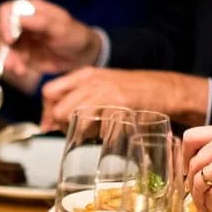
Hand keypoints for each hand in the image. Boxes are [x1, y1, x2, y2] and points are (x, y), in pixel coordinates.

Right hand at [0, 0, 100, 76]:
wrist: (82, 55)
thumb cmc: (74, 36)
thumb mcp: (61, 28)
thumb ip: (41, 23)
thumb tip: (19, 19)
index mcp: (31, 9)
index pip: (8, 11)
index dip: (4, 24)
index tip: (9, 40)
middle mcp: (22, 22)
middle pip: (2, 31)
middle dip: (4, 47)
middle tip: (10, 61)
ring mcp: (22, 39)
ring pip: (5, 48)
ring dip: (9, 60)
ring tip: (19, 70)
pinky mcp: (23, 54)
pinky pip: (13, 60)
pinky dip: (15, 66)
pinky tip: (22, 71)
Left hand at [39, 68, 208, 131]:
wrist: (164, 89)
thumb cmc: (130, 91)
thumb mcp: (99, 86)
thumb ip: (74, 99)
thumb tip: (46, 125)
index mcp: (84, 75)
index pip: (49, 92)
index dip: (47, 112)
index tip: (51, 125)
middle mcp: (92, 82)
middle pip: (59, 110)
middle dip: (63, 126)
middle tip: (76, 131)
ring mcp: (106, 92)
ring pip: (75, 119)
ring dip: (80, 132)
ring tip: (93, 133)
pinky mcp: (121, 105)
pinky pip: (99, 127)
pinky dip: (101, 135)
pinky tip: (109, 133)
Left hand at [182, 124, 211, 211]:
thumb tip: (206, 163)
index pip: (191, 137)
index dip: (184, 155)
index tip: (187, 167)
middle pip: (192, 165)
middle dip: (191, 182)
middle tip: (195, 192)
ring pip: (197, 183)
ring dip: (198, 198)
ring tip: (204, 205)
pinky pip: (209, 198)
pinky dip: (209, 206)